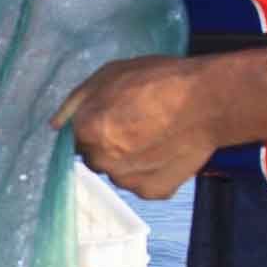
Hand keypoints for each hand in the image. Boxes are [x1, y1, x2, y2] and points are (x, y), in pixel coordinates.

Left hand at [59, 54, 243, 202]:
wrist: (210, 101)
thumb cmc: (161, 80)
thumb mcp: (111, 74)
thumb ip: (77, 101)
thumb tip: (56, 126)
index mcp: (87, 130)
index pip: (76, 136)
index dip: (95, 124)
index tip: (115, 114)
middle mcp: (102, 160)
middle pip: (95, 157)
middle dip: (108, 143)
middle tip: (138, 123)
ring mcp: (126, 180)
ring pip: (118, 171)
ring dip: (128, 159)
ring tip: (156, 136)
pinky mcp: (151, 191)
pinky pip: (142, 182)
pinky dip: (151, 171)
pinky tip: (166, 150)